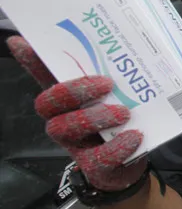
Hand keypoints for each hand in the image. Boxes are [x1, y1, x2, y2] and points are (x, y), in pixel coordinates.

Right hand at [6, 36, 145, 190]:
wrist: (133, 165)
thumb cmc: (121, 124)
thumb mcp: (117, 98)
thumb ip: (111, 77)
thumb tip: (111, 46)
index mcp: (67, 101)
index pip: (43, 77)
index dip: (30, 61)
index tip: (20, 42)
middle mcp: (62, 120)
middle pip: (48, 103)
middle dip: (74, 90)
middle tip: (107, 83)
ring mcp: (74, 144)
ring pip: (66, 128)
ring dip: (96, 117)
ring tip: (124, 113)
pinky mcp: (93, 166)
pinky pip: (98, 158)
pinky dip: (117, 147)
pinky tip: (134, 136)